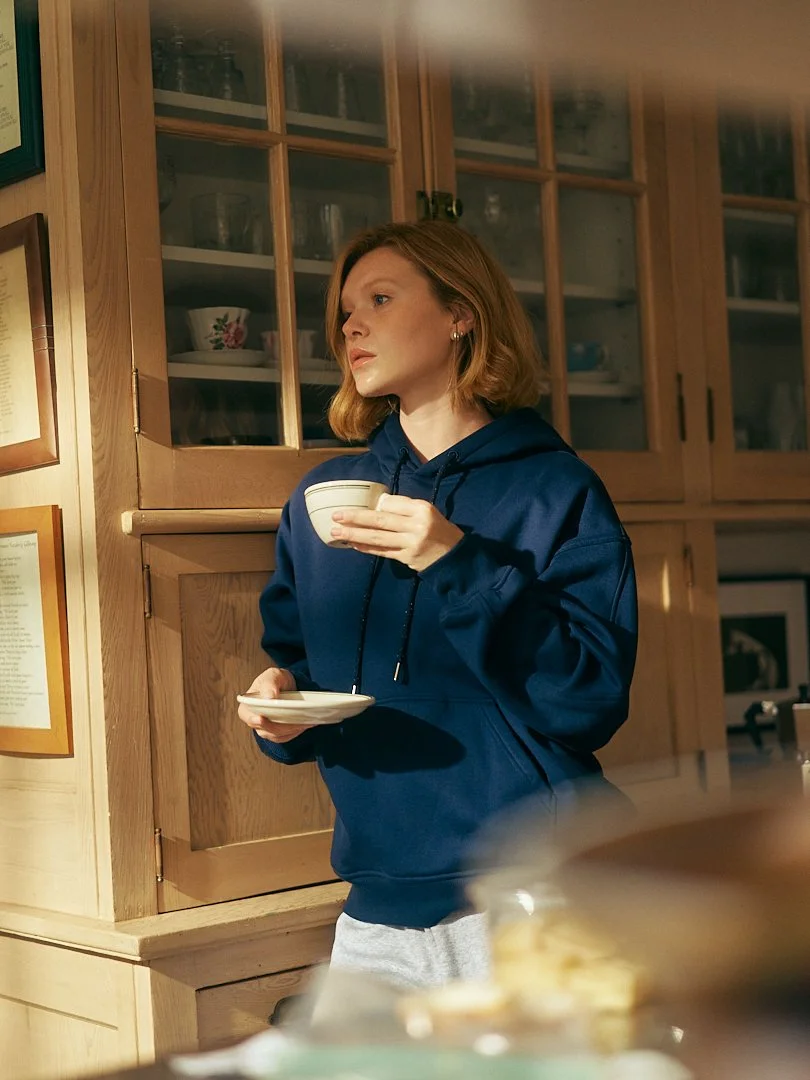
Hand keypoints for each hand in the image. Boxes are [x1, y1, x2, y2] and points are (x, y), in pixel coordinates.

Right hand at [238, 665, 311, 742]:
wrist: (287, 686)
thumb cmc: (277, 680)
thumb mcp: (273, 675)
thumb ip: (270, 684)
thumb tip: (269, 697)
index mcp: (247, 705)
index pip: (247, 716)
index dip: (254, 719)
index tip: (262, 718)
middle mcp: (254, 719)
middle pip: (265, 729)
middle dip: (281, 726)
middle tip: (297, 721)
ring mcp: (265, 728)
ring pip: (277, 735)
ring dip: (291, 730)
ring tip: (305, 722)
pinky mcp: (277, 733)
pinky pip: (285, 737)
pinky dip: (295, 732)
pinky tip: (305, 724)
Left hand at [330, 494, 462, 571]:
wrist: (455, 556)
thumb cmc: (439, 530)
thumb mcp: (428, 512)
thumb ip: (405, 509)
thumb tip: (376, 506)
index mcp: (421, 509)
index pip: (392, 503)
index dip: (373, 504)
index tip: (357, 503)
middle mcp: (416, 525)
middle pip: (380, 520)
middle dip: (355, 518)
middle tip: (336, 515)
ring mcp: (411, 543)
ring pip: (377, 537)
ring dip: (355, 535)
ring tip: (337, 532)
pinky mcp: (407, 558)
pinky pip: (382, 551)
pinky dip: (367, 548)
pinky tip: (353, 545)